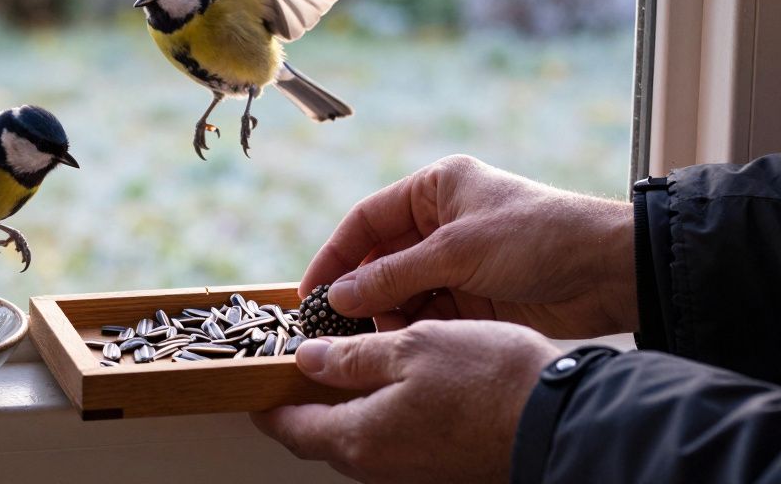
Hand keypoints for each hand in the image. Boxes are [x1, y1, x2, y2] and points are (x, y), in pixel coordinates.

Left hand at [252, 320, 559, 483]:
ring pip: (358, 442)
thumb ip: (351, 358)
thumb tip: (306, 360)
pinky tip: (393, 385)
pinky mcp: (438, 469)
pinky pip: (392, 444)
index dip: (269, 405)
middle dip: (304, 407)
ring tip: (343, 368)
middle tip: (296, 371)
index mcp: (361, 438)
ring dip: (344, 410)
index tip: (256, 386)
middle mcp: (379, 466)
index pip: (292, 429)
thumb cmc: (488, 380)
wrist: (562, 421)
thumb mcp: (410, 348)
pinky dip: (379, 416)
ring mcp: (411, 472)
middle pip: (321, 440)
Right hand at [302, 155, 634, 338]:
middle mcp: (441, 223)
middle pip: (380, 259)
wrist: (609, 271)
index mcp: (435, 189)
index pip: (367, 221)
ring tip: (372, 340)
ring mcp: (457, 261)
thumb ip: (394, 275)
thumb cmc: (538, 235)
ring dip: (386, 314)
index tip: (311, 291)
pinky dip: (413, 328)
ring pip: (401, 291)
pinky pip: (428, 312)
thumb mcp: (457, 251)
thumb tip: (341, 297)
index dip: (335, 255)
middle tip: (335, 326)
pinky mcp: (474, 296)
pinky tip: (402, 344)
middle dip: (359, 292)